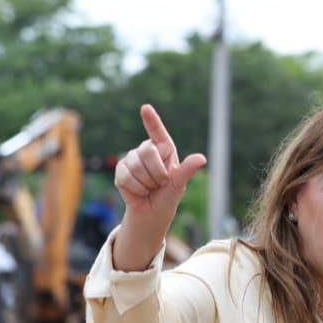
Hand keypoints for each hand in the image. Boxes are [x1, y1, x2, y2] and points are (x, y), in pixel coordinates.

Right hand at [113, 104, 205, 269]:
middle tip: (161, 183)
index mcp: (164, 150)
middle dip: (157, 172)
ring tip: (150, 188)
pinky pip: (126, 177)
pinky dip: (136, 188)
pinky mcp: (120, 171)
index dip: (152, 120)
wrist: (152, 214)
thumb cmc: (168, 197)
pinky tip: (139, 191)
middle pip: (147, 151)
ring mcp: (131, 159)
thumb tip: (202, 158)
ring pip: (136, 166)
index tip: (145, 108)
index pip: (158, 133)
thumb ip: (187, 169)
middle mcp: (146, 151)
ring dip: (146, 183)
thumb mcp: (179, 184)